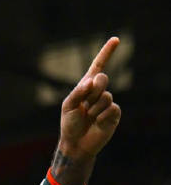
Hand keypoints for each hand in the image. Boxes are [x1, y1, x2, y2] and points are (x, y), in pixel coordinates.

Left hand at [52, 37, 120, 184]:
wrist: (75, 144)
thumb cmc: (69, 125)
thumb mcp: (68, 106)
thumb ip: (78, 91)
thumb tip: (91, 81)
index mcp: (86, 88)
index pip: (98, 66)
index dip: (106, 53)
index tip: (116, 40)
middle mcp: (98, 93)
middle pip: (102, 79)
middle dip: (94, 90)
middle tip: (86, 103)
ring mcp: (107, 104)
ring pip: (106, 96)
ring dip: (95, 107)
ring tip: (89, 117)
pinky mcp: (113, 115)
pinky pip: (112, 108)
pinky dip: (102, 116)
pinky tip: (97, 123)